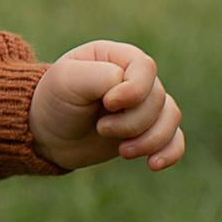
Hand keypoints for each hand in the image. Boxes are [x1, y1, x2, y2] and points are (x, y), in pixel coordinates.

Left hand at [30, 42, 184, 173]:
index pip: (145, 68)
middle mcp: (135, 78)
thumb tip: (130, 90)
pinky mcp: (147, 130)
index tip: (106, 104)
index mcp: (117, 57)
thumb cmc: (53, 101)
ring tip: (122, 152)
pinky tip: (153, 165)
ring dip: (149, 140)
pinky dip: (170, 152)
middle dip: (132, 122)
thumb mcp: (67, 81)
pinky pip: (175, 138)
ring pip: (171, 117)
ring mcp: (143, 105)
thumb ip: (102, 76)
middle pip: (158, 98)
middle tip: (101, 129)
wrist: (46, 134)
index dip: (133, 91)